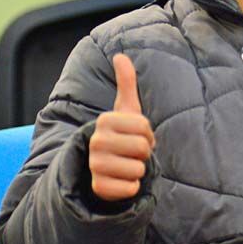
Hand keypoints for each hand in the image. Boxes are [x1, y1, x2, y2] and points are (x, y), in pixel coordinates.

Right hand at [88, 54, 154, 200]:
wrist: (106, 168)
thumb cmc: (122, 135)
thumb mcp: (126, 109)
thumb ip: (126, 82)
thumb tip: (120, 55)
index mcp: (105, 121)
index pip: (144, 127)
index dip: (148, 134)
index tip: (136, 135)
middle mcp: (96, 142)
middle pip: (143, 147)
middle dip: (144, 152)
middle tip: (132, 152)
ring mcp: (95, 165)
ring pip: (138, 168)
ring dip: (139, 169)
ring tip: (126, 165)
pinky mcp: (98, 188)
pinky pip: (131, 188)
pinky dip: (133, 187)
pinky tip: (121, 181)